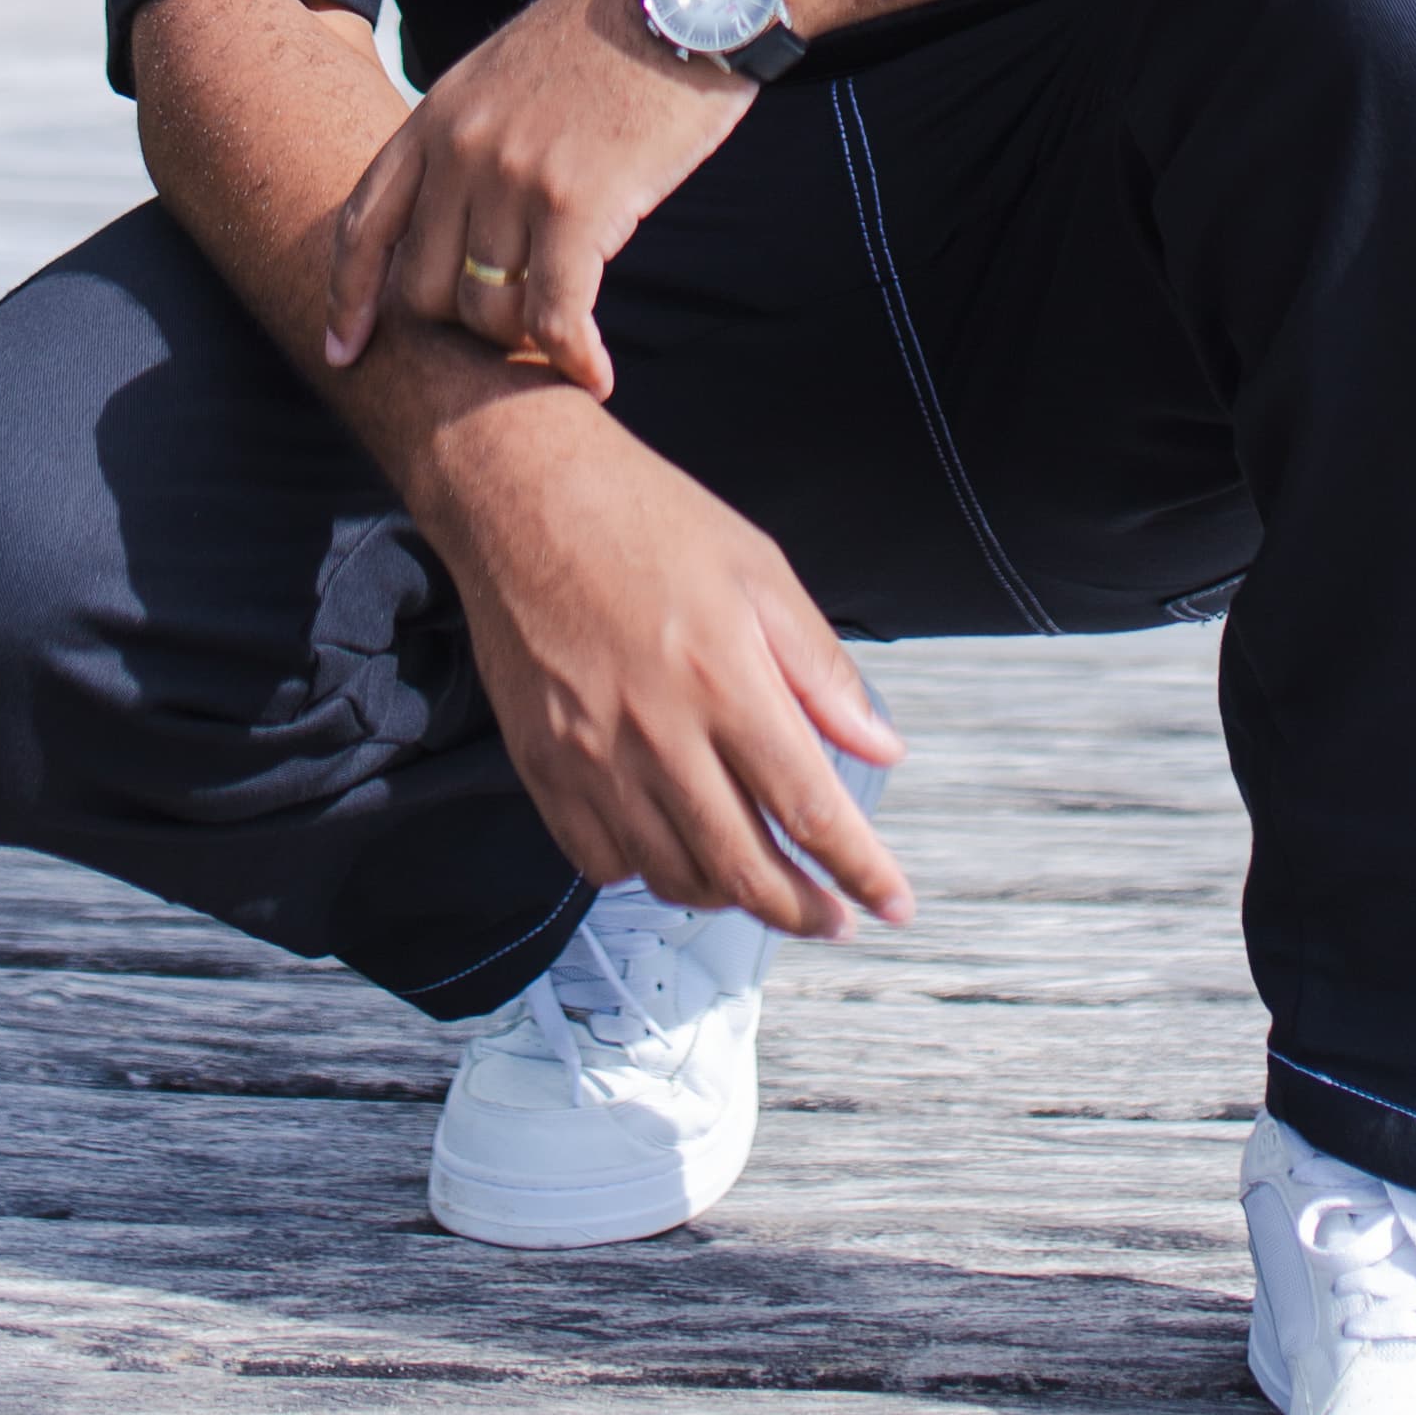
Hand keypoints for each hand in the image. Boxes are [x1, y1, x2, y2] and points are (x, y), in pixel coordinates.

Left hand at [325, 0, 747, 395]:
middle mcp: (460, 148)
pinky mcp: (577, 202)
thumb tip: (462, 223)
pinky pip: (553, 315)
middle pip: (422, 291)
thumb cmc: (613, 33)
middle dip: (464, 327)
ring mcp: (513, 176)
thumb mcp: (508, 73)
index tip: (343, 354)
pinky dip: (572, 358)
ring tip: (566, 339)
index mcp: (436, 115)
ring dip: (525, 343)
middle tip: (517, 333)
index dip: (348, 299)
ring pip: (487, 313)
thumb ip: (471, 140)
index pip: (363, 226)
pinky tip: (595, 374)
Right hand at [418, 383, 911, 937]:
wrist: (522, 495)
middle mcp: (661, 734)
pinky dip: (646, 871)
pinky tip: (671, 845)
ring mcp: (595, 758)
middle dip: (801, 911)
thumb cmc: (644, 518)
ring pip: (674, 876)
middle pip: (745, 868)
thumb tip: (882, 747)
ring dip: (727, 896)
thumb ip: (822, 669)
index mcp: (726, 681)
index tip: (892, 904)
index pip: (810, 809)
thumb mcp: (759, 570)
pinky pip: (601, 861)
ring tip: (757, 879)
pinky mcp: (543, 767)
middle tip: (831, 919)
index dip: (860, 871)